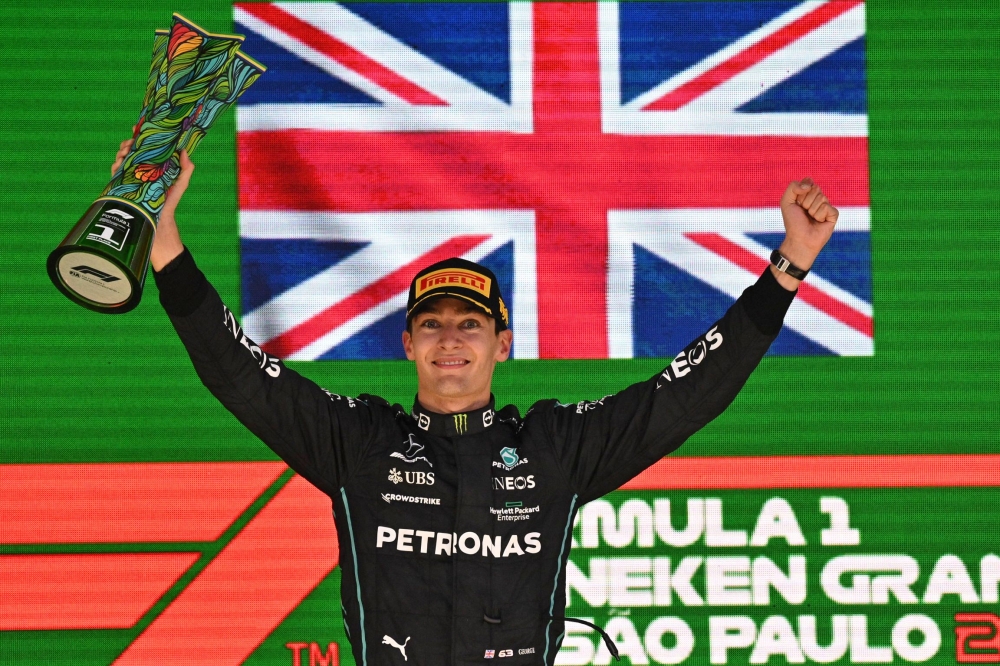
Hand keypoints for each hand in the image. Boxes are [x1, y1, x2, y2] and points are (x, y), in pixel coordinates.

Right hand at [110, 134, 193, 270]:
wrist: (158, 224)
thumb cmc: (169, 203)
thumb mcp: (180, 185)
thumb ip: (185, 169)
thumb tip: (184, 151)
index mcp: (151, 168)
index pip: (143, 149)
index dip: (138, 138)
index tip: (136, 130)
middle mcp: (138, 172)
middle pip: (129, 152)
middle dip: (127, 144)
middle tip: (130, 144)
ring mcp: (128, 179)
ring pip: (120, 161)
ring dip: (121, 154)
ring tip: (125, 153)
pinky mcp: (121, 188)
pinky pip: (114, 174)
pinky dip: (115, 167)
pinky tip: (119, 165)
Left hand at [771, 178, 838, 289]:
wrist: (800, 239)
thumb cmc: (793, 222)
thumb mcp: (786, 202)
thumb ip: (793, 187)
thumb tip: (809, 183)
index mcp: (808, 194)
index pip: (808, 182)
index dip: (800, 192)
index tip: (797, 203)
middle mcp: (818, 198)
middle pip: (815, 188)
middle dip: (805, 201)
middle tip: (804, 212)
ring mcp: (827, 206)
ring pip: (821, 197)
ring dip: (812, 210)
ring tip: (811, 218)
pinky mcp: (834, 214)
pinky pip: (827, 207)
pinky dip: (819, 215)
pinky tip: (819, 222)